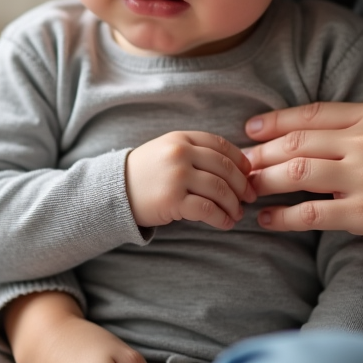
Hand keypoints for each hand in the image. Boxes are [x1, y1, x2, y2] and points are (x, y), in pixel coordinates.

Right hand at [126, 131, 255, 229]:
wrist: (113, 191)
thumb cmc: (144, 173)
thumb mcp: (166, 151)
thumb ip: (194, 152)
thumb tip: (237, 167)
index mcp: (180, 138)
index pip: (221, 146)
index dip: (240, 161)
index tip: (249, 174)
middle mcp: (179, 154)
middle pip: (225, 169)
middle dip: (243, 186)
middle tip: (249, 198)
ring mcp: (176, 176)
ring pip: (220, 190)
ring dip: (233, 205)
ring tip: (236, 214)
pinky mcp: (173, 200)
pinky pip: (208, 209)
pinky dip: (221, 218)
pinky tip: (225, 223)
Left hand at [245, 101, 362, 275]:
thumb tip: (333, 144)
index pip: (312, 113)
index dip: (276, 122)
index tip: (251, 130)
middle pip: (296, 141)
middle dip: (260, 153)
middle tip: (236, 163)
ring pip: (295, 172)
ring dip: (263, 180)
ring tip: (244, 189)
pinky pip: (310, 214)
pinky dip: (282, 218)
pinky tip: (266, 221)